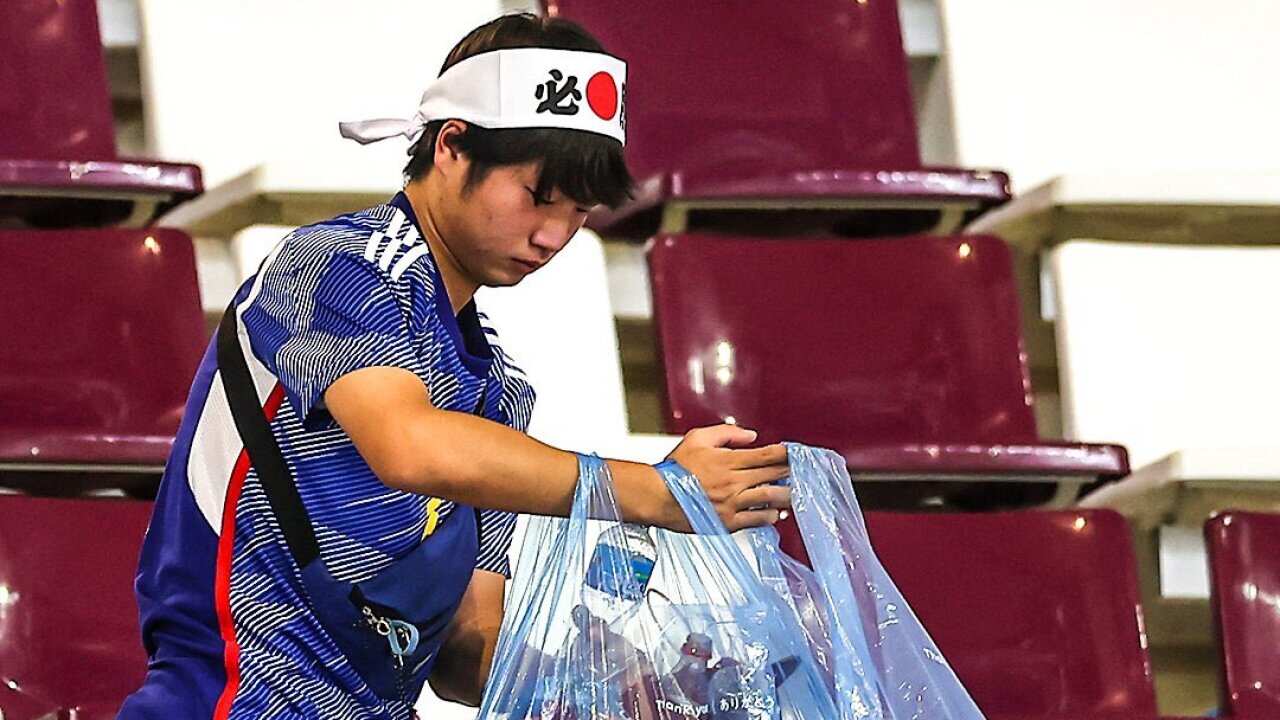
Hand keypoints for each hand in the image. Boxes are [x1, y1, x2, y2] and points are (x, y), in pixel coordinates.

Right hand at [666, 425, 790, 530]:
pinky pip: (758, 520)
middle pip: (774, 475)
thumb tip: (751, 436)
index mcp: (728, 461)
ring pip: (772, 498)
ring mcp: (733, 504)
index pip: (768, 455)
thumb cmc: (673, 470)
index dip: (786, 454)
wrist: (656, 497)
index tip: (795, 453)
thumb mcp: (697, 438)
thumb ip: (726, 433)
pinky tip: (775, 512)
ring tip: (795, 492)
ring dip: (787, 494)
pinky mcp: (729, 522)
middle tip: (801, 471)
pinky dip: (771, 516)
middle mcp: (734, 482)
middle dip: (791, 472)